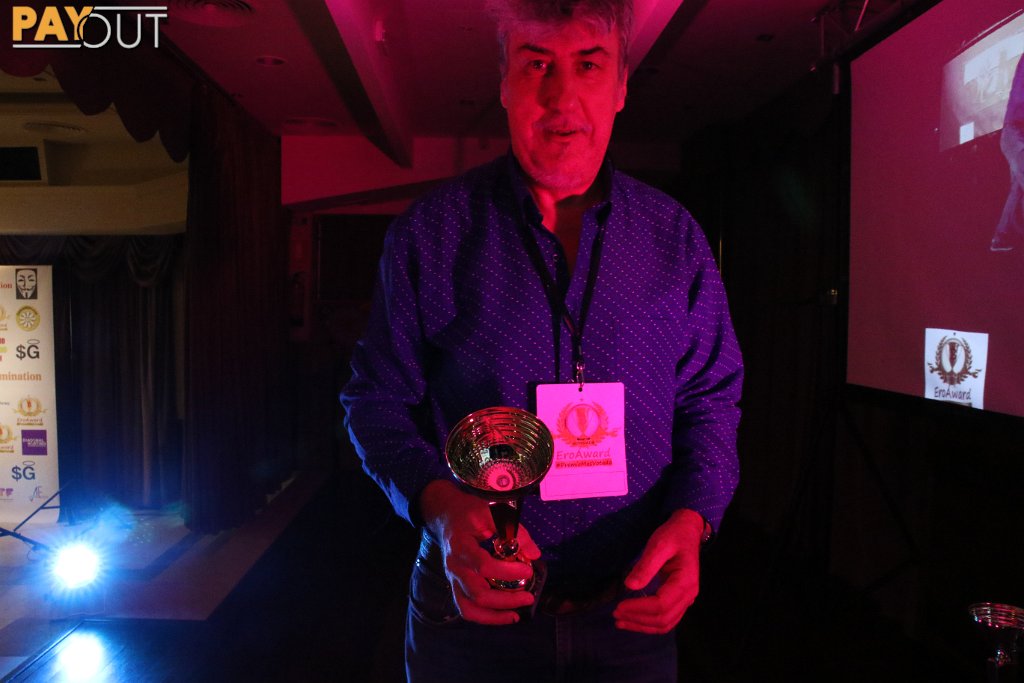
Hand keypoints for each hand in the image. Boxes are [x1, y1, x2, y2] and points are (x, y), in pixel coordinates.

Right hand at [419, 480, 539, 624]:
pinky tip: (504, 615)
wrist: (446, 515)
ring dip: (495, 616)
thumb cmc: (469, 513)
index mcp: (461, 546)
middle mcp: (455, 567)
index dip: (508, 571)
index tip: (528, 569)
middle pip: (478, 594)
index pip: (484, 566)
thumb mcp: (492, 513)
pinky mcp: (456, 586)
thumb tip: (534, 555)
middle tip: (529, 596)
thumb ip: (515, 532)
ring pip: (469, 608)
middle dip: (506, 600)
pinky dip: (485, 617)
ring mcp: (453, 579)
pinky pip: (467, 609)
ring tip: (516, 614)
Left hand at [612, 508, 705, 633]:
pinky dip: (649, 623)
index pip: (661, 604)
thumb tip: (629, 586)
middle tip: (615, 614)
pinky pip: (666, 618)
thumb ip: (646, 566)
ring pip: (665, 623)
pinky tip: (634, 620)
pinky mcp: (680, 600)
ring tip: (620, 622)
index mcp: (685, 582)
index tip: (619, 606)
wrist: (687, 532)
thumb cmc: (673, 536)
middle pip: (663, 619)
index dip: (639, 608)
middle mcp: (689, 595)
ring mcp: (686, 600)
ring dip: (642, 626)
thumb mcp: (659, 544)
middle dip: (638, 620)